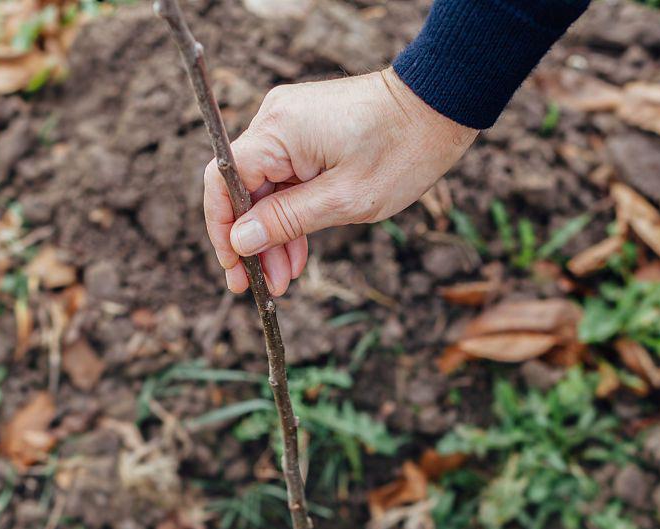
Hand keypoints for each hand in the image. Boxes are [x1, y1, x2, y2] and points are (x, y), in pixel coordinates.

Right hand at [204, 68, 476, 295]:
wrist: (438, 109)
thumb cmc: (399, 153)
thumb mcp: (343, 201)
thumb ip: (286, 220)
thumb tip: (240, 240)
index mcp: (278, 131)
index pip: (224, 181)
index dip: (222, 229)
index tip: (234, 270)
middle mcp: (275, 120)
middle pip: (241, 189)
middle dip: (251, 242)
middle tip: (259, 289)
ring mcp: (289, 125)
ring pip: (263, 190)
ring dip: (271, 236)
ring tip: (283, 280)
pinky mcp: (306, 134)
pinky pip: (284, 180)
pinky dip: (289, 216)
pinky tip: (295, 254)